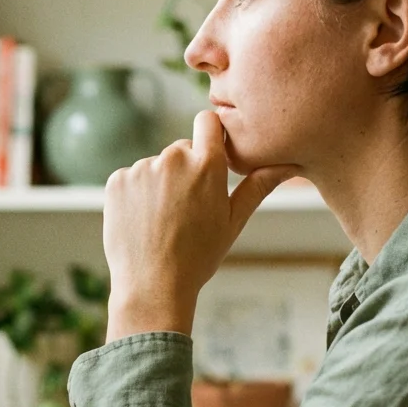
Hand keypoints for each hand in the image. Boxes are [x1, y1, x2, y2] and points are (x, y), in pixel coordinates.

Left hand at [102, 110, 297, 341]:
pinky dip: (135, 195)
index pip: (207, 121)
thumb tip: (290, 165)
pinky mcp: (117, 181)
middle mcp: (173, 159)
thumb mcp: (233, 221)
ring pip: (155, 166)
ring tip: (163, 220)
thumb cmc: (198, 256)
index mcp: (207, 166)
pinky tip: (143, 221)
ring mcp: (141, 169)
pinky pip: (130, 178)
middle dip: (185, 170)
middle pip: (181, 149)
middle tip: (186, 209)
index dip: (209, 134)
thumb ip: (258, 185)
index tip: (210, 153)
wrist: (153, 285)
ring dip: (160, 184)